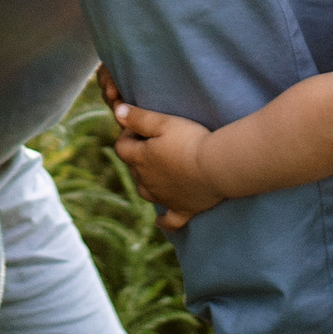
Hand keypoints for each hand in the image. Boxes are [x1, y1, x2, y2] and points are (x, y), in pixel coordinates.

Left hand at [103, 77, 226, 229]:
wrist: (216, 167)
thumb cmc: (190, 140)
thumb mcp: (163, 122)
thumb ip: (138, 117)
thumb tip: (117, 111)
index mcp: (139, 159)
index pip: (121, 147)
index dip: (128, 135)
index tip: (143, 127)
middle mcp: (146, 182)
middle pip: (133, 169)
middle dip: (139, 155)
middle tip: (158, 142)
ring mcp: (163, 198)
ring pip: (146, 191)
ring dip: (148, 181)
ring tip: (160, 170)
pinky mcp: (181, 210)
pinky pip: (168, 220)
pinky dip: (163, 220)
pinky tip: (159, 221)